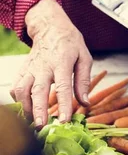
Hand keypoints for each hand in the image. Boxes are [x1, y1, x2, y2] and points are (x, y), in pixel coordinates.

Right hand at [11, 0, 92, 127]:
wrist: (50, 27)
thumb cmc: (71, 43)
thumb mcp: (84, 57)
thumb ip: (84, 80)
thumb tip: (85, 102)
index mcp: (62, 62)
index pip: (63, 87)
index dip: (64, 104)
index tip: (65, 121)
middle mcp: (43, 66)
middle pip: (38, 90)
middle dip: (38, 110)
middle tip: (40, 127)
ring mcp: (30, 68)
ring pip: (21, 90)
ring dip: (25, 107)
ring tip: (32, 122)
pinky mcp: (22, 70)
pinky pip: (15, 86)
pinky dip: (17, 99)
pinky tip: (24, 107)